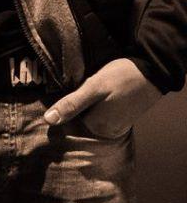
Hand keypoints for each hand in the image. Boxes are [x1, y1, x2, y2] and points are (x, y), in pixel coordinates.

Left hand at [44, 58, 158, 138]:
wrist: (153, 71)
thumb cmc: (121, 76)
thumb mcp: (93, 87)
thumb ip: (72, 104)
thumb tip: (48, 120)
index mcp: (97, 126)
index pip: (70, 119)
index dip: (67, 103)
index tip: (69, 89)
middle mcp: (107, 131)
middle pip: (81, 117)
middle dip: (79, 103)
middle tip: (84, 86)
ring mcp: (117, 126)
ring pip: (92, 114)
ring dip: (89, 103)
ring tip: (95, 89)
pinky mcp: (124, 118)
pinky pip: (103, 113)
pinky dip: (100, 104)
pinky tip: (104, 93)